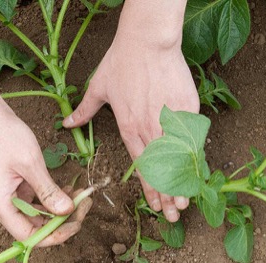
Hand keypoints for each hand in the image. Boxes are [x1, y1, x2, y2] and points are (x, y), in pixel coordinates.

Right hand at [0, 107, 88, 246]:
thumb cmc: (3, 136)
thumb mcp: (30, 164)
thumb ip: (48, 191)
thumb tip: (67, 212)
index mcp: (0, 206)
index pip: (30, 236)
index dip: (55, 235)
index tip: (77, 222)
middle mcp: (2, 207)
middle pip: (36, 227)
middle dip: (63, 219)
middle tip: (86, 203)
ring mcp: (8, 198)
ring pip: (39, 214)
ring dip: (60, 208)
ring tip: (81, 194)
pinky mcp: (14, 188)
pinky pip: (36, 201)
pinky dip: (53, 197)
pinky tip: (69, 189)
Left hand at [63, 0, 197, 221]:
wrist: (147, 42)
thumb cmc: (121, 63)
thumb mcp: (98, 88)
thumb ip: (84, 110)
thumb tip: (67, 122)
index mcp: (129, 128)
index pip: (140, 167)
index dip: (149, 189)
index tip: (155, 206)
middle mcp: (150, 130)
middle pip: (160, 171)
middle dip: (167, 196)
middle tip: (173, 216)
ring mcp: (170, 121)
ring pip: (177, 161)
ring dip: (182, 184)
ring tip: (186, 203)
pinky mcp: (187, 110)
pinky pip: (191, 138)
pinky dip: (195, 156)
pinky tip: (198, 172)